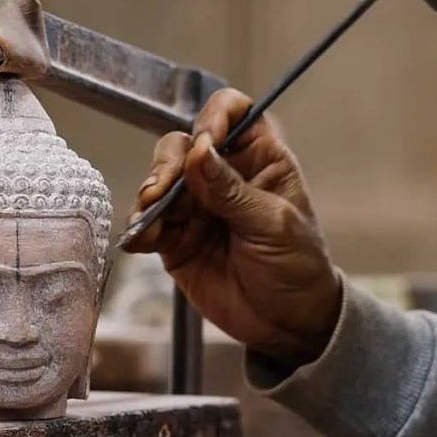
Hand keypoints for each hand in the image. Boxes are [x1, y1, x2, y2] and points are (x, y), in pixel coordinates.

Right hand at [125, 89, 341, 367]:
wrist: (287, 324)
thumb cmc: (297, 267)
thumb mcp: (272, 225)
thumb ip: (231, 190)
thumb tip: (198, 150)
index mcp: (260, 159)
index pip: (233, 112)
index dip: (215, 117)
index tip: (204, 140)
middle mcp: (223, 175)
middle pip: (183, 144)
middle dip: (167, 164)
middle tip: (162, 192)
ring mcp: (196, 206)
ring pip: (159, 180)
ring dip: (149, 196)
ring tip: (150, 218)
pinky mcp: (175, 239)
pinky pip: (148, 223)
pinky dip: (139, 228)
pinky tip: (142, 242)